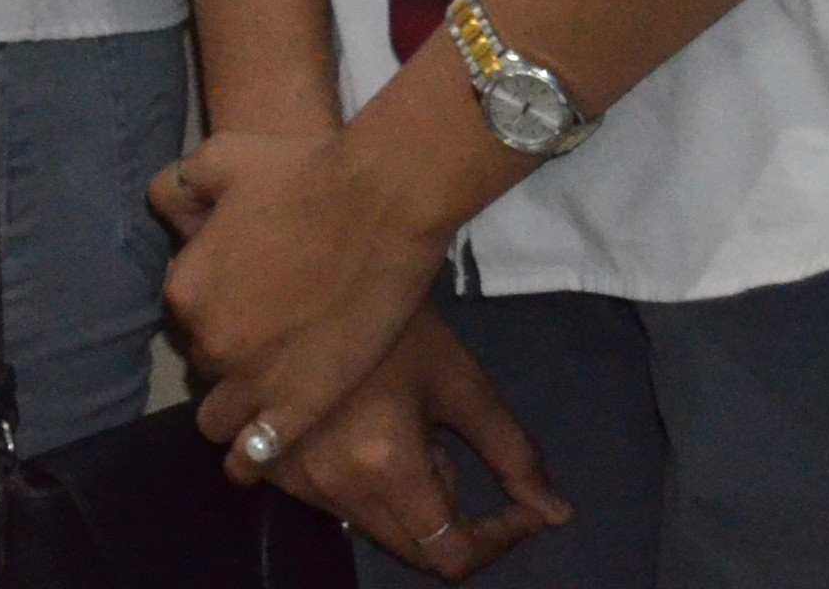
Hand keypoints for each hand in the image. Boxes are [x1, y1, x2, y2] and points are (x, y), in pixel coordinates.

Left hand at [155, 125, 458, 492]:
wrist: (378, 204)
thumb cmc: (301, 173)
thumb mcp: (218, 159)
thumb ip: (178, 186)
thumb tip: (166, 207)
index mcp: (185, 287)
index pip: (187, 313)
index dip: (218, 307)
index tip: (247, 302)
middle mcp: (209, 339)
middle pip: (207, 361)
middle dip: (230, 353)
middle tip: (268, 342)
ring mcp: (254, 378)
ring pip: (222, 416)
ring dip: (236, 409)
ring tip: (260, 405)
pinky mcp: (301, 405)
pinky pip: (256, 450)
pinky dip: (250, 458)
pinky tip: (251, 463)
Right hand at [250, 314, 567, 577]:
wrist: (309, 276)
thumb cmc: (396, 322)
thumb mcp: (461, 383)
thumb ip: (514, 453)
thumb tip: (556, 514)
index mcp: (384, 465)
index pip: (451, 554)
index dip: (498, 542)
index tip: (520, 508)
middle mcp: (332, 485)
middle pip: (413, 548)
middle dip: (449, 513)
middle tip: (445, 444)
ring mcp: (294, 478)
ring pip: (374, 527)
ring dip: (406, 499)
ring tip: (402, 426)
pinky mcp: (272, 465)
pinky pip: (336, 504)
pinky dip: (366, 486)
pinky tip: (364, 429)